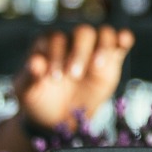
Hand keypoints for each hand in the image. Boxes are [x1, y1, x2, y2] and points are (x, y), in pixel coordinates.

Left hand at [14, 25, 134, 131]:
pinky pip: (119, 43)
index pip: (56, 38)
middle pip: (83, 32)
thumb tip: (35, 61)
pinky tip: (124, 41)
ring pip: (103, 34)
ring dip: (102, 47)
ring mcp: (93, 50)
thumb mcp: (27, 92)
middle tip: (74, 76)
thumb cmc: (39, 100)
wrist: (57, 119)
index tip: (54, 78)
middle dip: (79, 53)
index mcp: (48, 44)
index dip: (56, 54)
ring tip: (96, 67)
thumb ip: (30, 76)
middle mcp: (73, 42)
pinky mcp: (110, 60)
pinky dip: (123, 38)